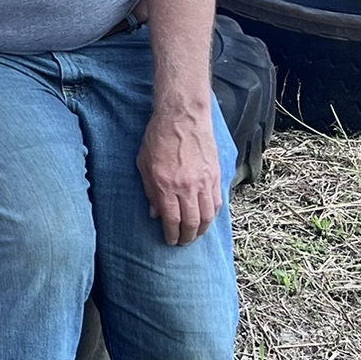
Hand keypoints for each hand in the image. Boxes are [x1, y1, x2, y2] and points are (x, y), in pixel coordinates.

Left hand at [137, 103, 222, 244]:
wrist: (182, 117)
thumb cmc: (158, 138)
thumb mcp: (144, 164)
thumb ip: (150, 191)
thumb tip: (154, 214)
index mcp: (166, 185)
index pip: (172, 220)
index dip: (172, 235)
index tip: (170, 241)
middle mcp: (187, 187)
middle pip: (191, 222)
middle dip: (187, 237)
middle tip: (183, 243)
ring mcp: (203, 181)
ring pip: (207, 215)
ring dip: (201, 229)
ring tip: (195, 234)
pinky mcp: (215, 175)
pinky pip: (217, 202)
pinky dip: (212, 214)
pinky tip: (206, 218)